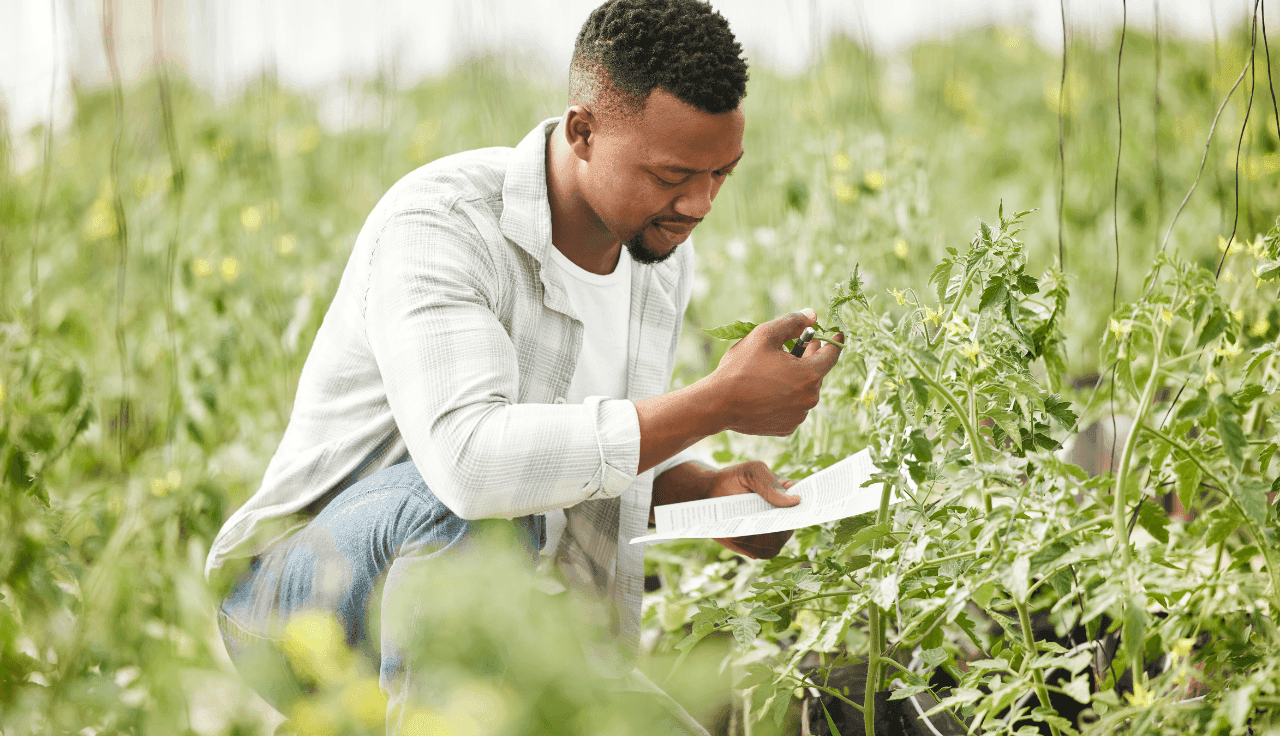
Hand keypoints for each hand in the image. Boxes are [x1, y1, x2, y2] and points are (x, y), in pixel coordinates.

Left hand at [708, 461, 799, 558]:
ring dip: (758, 537)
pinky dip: (749, 545)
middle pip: (790, 529)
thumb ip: (771, 484)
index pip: (808, 505)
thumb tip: (795, 501)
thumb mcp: (752, 472)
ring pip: (775, 544)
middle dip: (777, 527)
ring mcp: (773, 536)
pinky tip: (735, 534)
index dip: (812, 509)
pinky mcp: (757, 548)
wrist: (710, 494)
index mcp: (791, 496)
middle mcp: (785, 519)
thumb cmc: (735, 479)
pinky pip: (761, 552)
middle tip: (760, 519)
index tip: (801, 509)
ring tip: (739, 526)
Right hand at [710, 309, 843, 436]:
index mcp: (809, 375)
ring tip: (774, 370)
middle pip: (817, 372)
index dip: (834, 341)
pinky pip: (793, 407)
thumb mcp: (764, 335)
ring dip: (796, 378)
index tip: (837, 334)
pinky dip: (786, 397)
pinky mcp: (787, 427)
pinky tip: (768, 390)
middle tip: (796, 346)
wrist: (718, 404)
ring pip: (804, 390)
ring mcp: (799, 415)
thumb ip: (792, 322)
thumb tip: (812, 315)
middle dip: (808, 357)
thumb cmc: (741, 368)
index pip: (832, 354)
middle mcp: (810, 398)